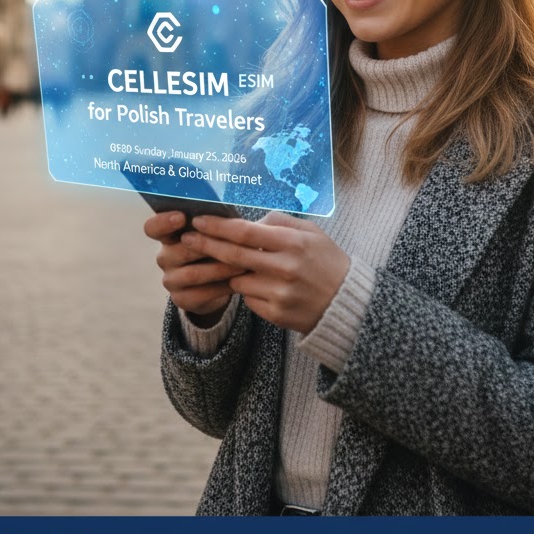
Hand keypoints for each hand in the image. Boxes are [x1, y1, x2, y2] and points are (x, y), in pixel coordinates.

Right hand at [144, 211, 247, 324]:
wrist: (214, 283)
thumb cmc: (214, 248)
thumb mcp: (211, 234)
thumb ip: (212, 225)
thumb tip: (226, 216)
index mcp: (168, 236)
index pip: (153, 228)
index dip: (163, 221)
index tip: (182, 216)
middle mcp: (164, 257)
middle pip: (179, 250)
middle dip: (207, 245)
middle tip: (233, 241)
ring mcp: (170, 280)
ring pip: (193, 274)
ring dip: (220, 268)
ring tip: (243, 263)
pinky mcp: (181, 299)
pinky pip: (202, 294)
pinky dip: (223, 287)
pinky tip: (239, 282)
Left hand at [181, 212, 349, 334]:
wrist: (347, 304)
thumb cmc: (327, 261)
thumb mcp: (311, 232)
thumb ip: (279, 222)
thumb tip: (248, 221)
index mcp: (293, 243)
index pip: (245, 232)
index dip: (218, 226)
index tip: (198, 220)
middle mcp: (284, 268)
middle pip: (233, 255)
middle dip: (206, 245)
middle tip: (187, 238)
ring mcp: (279, 293)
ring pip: (237, 279)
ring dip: (230, 271)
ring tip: (234, 264)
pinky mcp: (275, 313)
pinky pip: (248, 298)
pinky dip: (247, 289)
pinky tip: (260, 285)